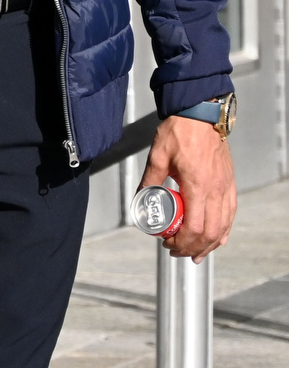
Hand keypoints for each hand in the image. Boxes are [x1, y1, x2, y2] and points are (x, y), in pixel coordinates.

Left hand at [141, 114, 235, 260]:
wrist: (200, 115)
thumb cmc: (180, 132)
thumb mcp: (157, 157)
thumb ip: (149, 180)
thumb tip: (139, 197)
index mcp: (198, 186)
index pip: (194, 227)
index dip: (181, 242)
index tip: (167, 244)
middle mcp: (216, 191)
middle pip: (209, 233)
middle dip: (193, 248)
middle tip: (176, 252)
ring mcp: (226, 189)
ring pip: (223, 228)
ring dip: (209, 245)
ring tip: (195, 253)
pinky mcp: (230, 185)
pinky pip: (230, 215)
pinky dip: (223, 231)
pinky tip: (215, 238)